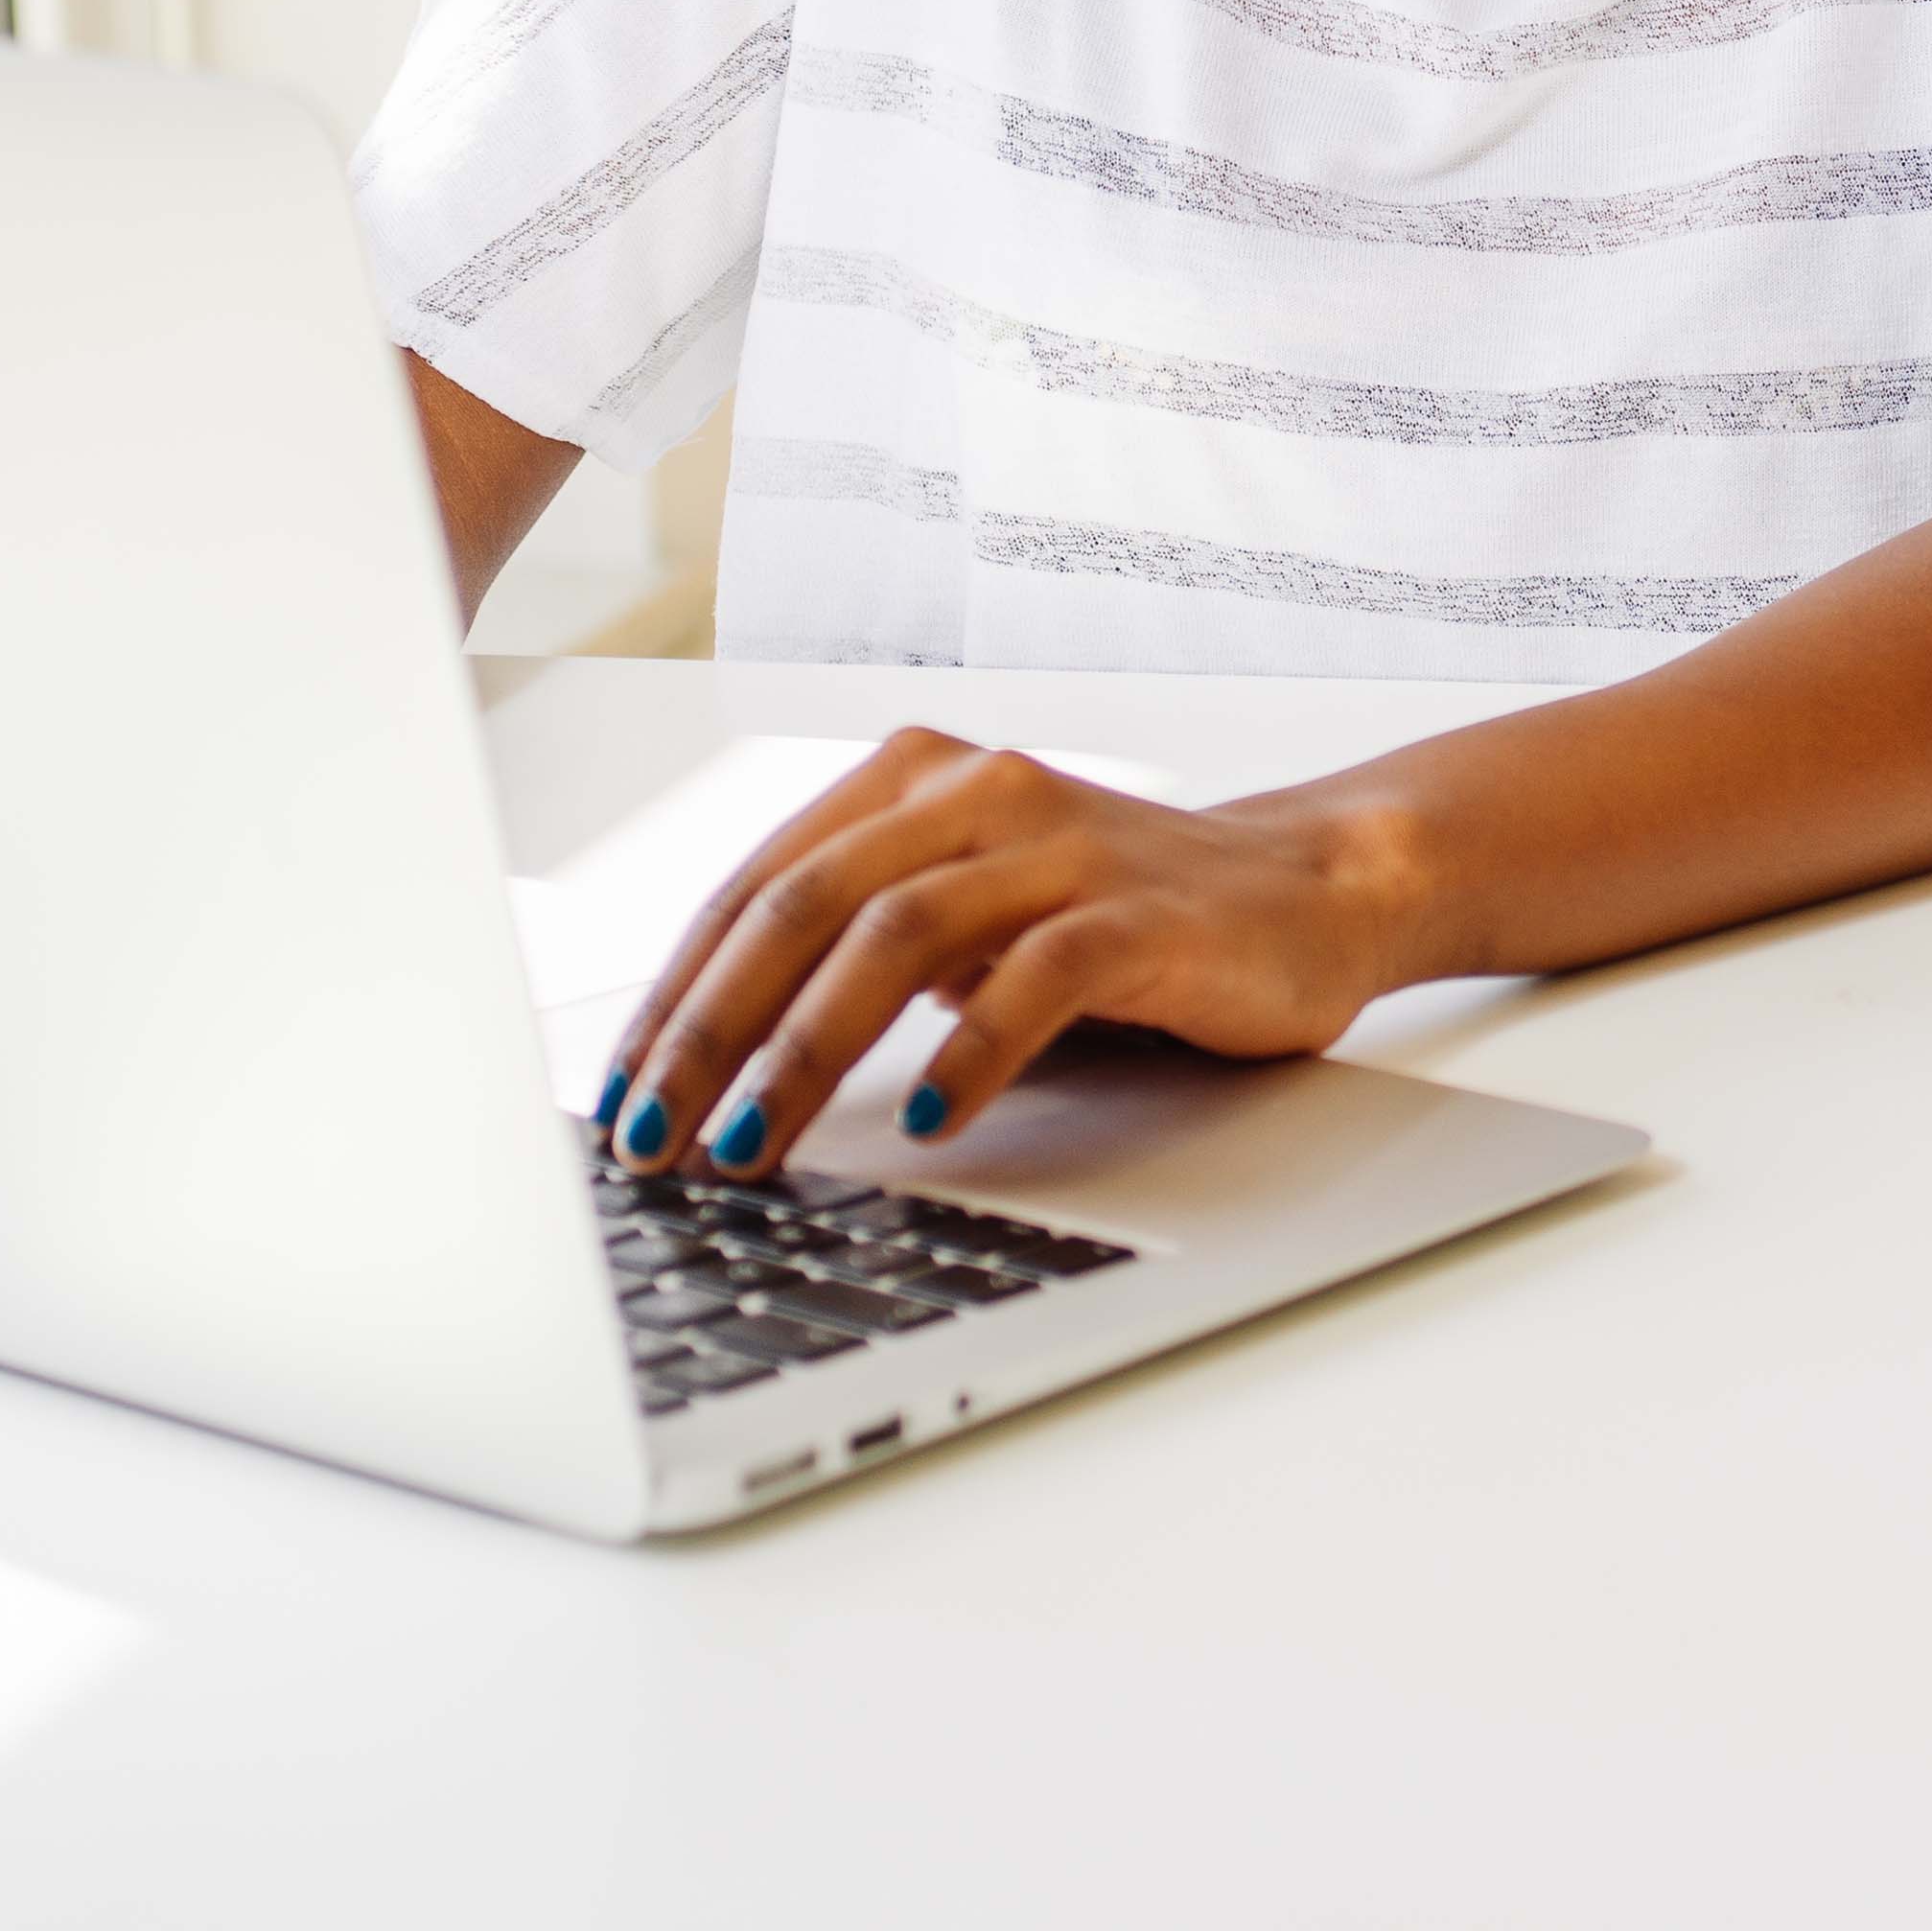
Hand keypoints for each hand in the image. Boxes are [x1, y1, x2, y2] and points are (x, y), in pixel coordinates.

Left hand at [591, 733, 1427, 1171]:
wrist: (1310, 891)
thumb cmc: (1118, 922)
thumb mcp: (968, 922)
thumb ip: (858, 955)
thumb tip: (705, 1067)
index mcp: (915, 783)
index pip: (755, 888)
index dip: (676, 997)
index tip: (621, 1099)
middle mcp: (976, 792)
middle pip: (803, 906)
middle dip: (709, 1035)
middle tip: (655, 1141)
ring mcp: (1062, 843)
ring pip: (896, 935)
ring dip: (806, 1053)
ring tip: (753, 1147)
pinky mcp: (1144, 910)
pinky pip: (1035, 974)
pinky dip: (968, 1049)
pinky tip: (928, 1119)